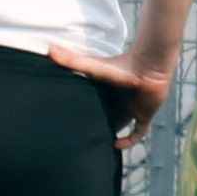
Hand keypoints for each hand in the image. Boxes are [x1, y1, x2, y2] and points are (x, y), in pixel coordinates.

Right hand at [49, 47, 168, 144]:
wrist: (148, 65)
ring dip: (112, 134)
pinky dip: (129, 141)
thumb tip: (48, 49)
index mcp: (106, 91)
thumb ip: (70, 60)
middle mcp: (118, 100)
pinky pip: (138, 133)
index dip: (85, 113)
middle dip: (98, 126)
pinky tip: (116, 145)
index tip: (71, 122)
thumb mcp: (91, 66)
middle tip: (82, 139)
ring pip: (121, 125)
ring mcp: (131, 108)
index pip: (94, 104)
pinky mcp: (144, 115)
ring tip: (97, 146)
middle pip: (106, 116)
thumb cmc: (120, 65)